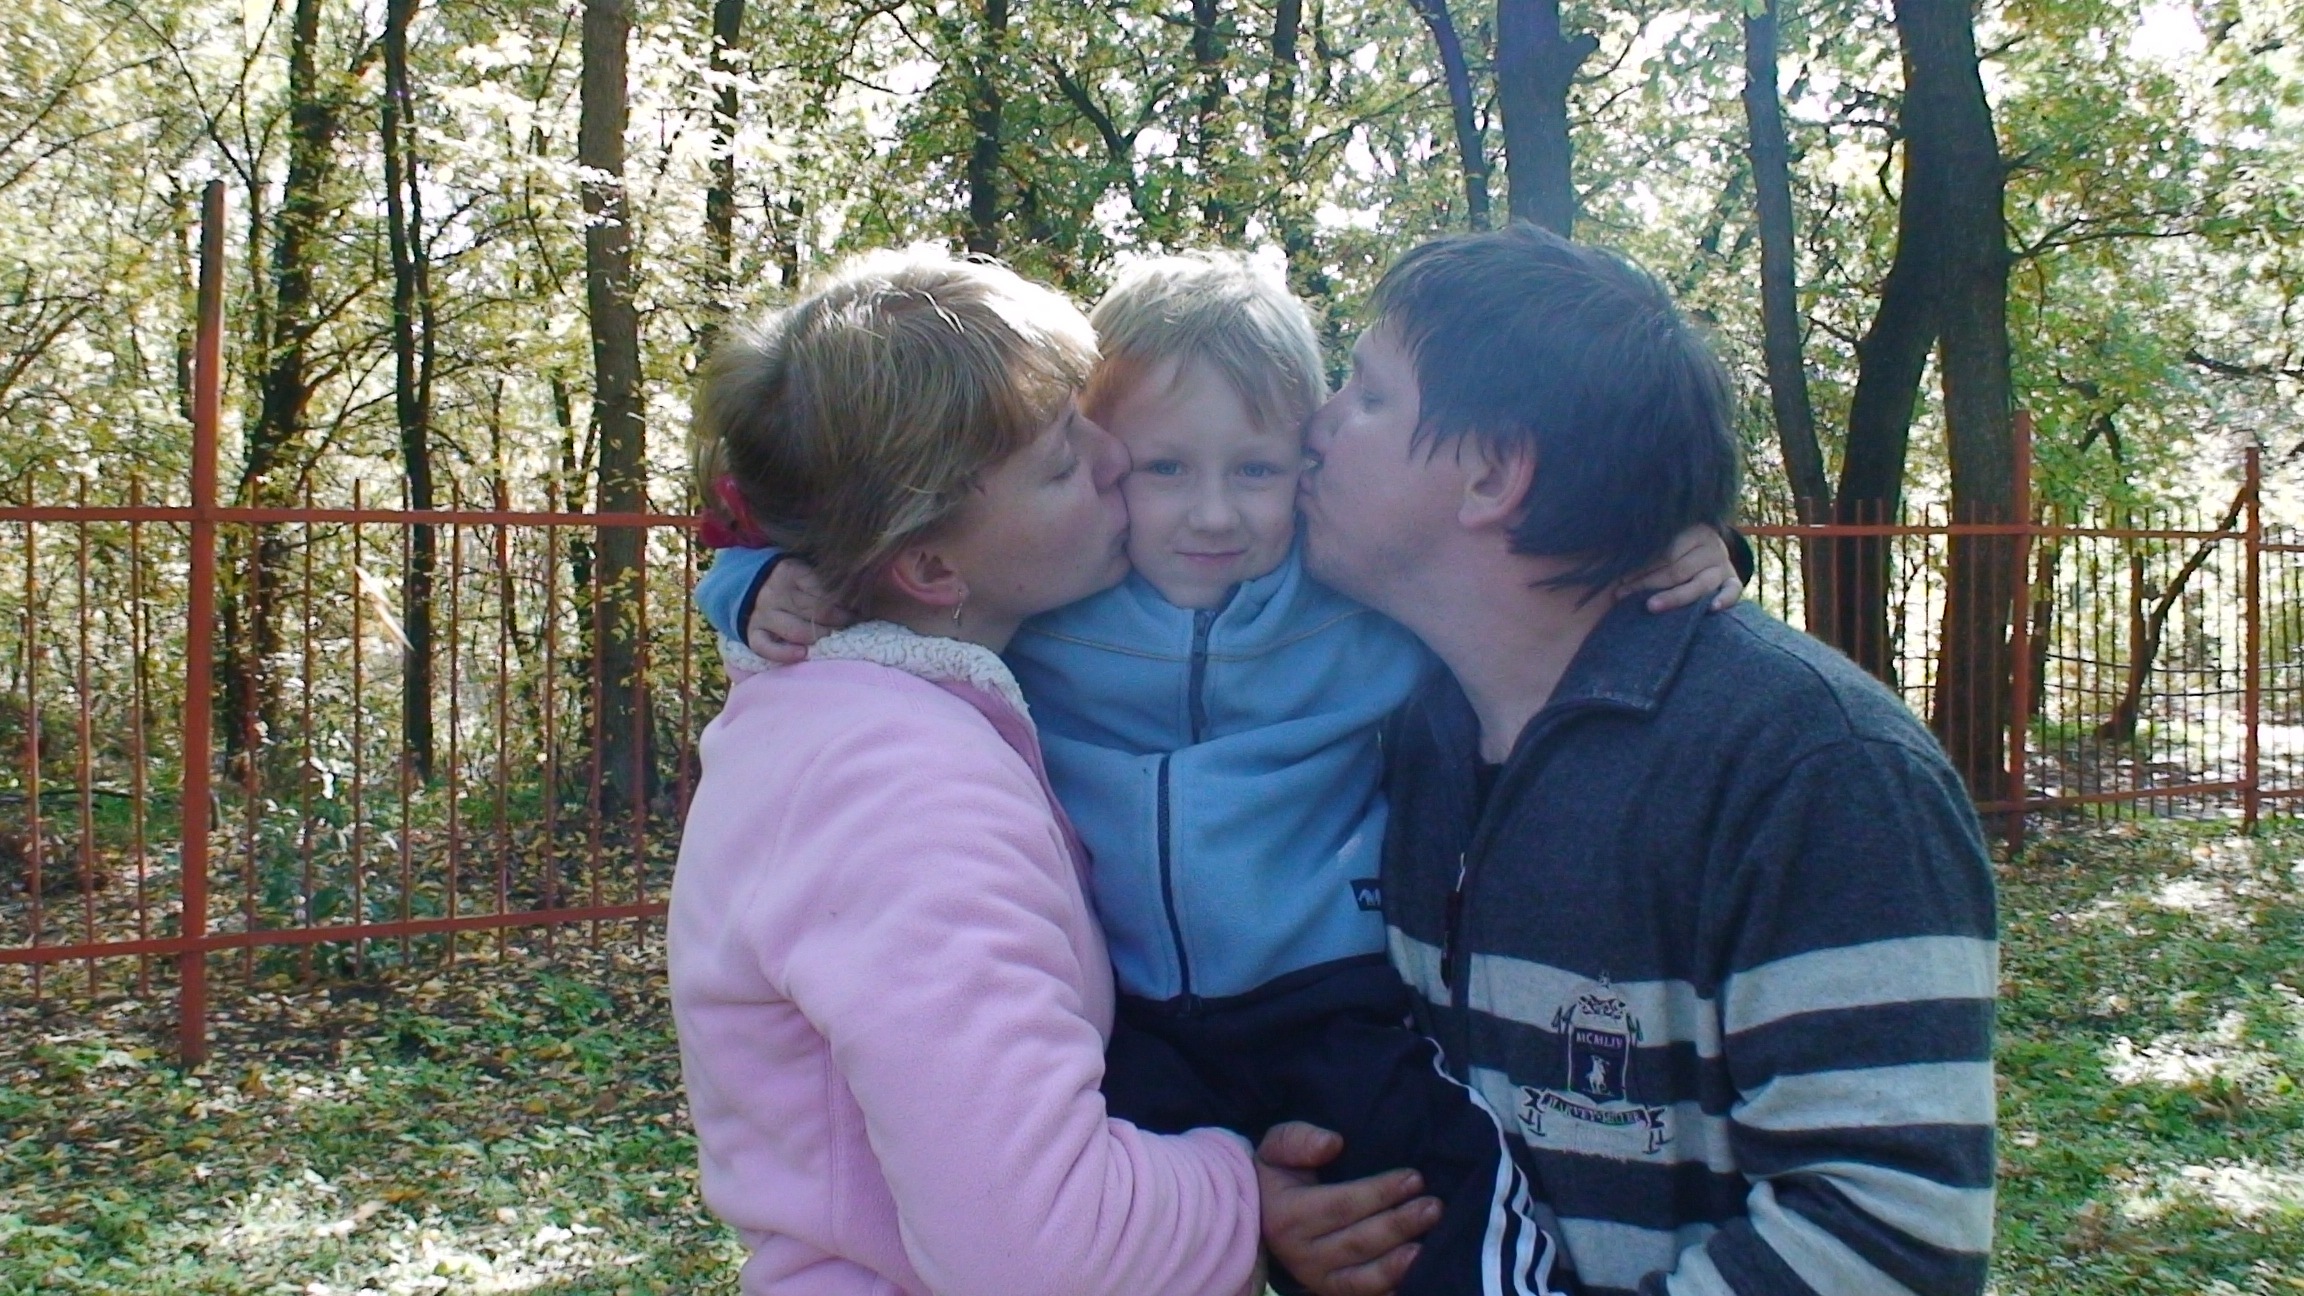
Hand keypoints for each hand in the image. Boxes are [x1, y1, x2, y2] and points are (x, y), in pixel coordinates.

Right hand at [745, 557, 852, 663]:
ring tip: (834, 638)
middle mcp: (775, 592)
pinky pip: (765, 647)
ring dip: (820, 637)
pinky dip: (783, 653)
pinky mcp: (753, 632)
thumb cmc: (793, 581)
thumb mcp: (808, 569)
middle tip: (852, 625)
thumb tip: (864, 589)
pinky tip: (802, 654)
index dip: (846, 604)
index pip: (824, 591)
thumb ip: (828, 579)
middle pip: (815, 612)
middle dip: (839, 621)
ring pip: (796, 631)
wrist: (755, 585)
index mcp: (791, 571)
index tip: (860, 611)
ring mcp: (762, 614)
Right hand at [1256, 1122, 1439, 1295]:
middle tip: (1434, 1207)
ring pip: (1364, 1278)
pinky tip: (1417, 1275)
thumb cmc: (1279, 1174)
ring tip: (1430, 1245)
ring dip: (1400, 1263)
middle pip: (1358, 1242)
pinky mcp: (1330, 1292)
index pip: (1341, 1206)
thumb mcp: (1278, 1147)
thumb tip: (1332, 1143)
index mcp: (1287, 1216)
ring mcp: (1316, 1279)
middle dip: (1399, 1225)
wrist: (1261, 1213)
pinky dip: (1391, 1289)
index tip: (1414, 1177)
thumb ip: (1300, 1140)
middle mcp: (1300, 1254)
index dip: (1379, 1193)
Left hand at [1626, 524, 1742, 612]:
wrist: (1710, 548)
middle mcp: (1712, 546)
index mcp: (1694, 530)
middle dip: (1647, 583)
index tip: (1619, 577)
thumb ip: (1646, 543)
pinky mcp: (1733, 581)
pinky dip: (1725, 600)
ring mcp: (1724, 565)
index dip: (1641, 566)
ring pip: (1700, 584)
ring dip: (1674, 597)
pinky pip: (1733, 591)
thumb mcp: (1666, 537)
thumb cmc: (1677, 545)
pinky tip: (1712, 609)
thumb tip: (1609, 552)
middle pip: (1677, 569)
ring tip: (1650, 607)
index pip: (1664, 552)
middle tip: (1622, 593)